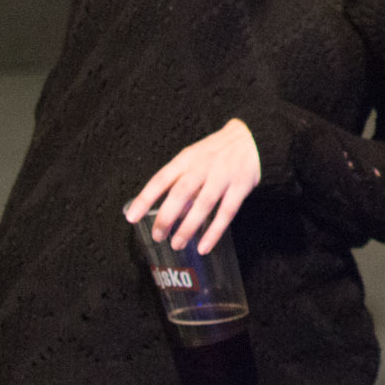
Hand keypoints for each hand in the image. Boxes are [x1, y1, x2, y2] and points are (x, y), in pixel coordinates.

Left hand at [123, 118, 259, 252]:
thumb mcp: (194, 156)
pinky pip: (226, 212)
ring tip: (177, 244)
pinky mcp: (241, 186)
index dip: (145, 198)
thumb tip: (164, 210)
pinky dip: (215, 231)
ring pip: (203, 204)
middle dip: (166, 217)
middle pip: (181, 193)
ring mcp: (223, 176)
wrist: (252, 137)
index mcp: (187, 158)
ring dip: (188, 227)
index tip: (131, 218)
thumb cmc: (217, 151)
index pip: (162, 178)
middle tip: (157, 236)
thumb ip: (180, 179)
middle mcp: (203, 166)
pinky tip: (204, 246)